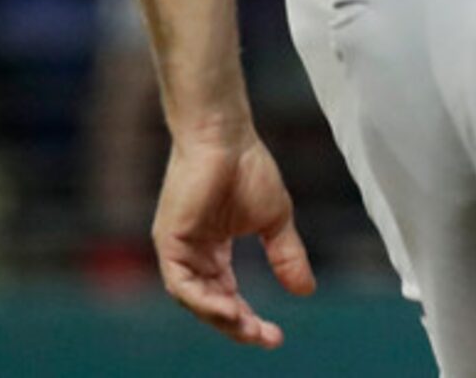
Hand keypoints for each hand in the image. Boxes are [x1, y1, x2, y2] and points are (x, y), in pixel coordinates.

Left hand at [151, 131, 314, 347]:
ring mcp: (178, 250)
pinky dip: (204, 300)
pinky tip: (228, 308)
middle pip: (212, 303)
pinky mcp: (168, 242)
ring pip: (195, 300)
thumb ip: (286, 256)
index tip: (275, 336)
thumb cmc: (248, 168)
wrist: (226, 136)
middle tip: (265, 338)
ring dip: (221, 318)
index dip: (249, 318)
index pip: (228, 295)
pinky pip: (182, 284)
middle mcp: (193, 256)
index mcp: (214, 252)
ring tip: (248, 329)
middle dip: (238, 325)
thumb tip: (306, 291)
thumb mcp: (275, 220)